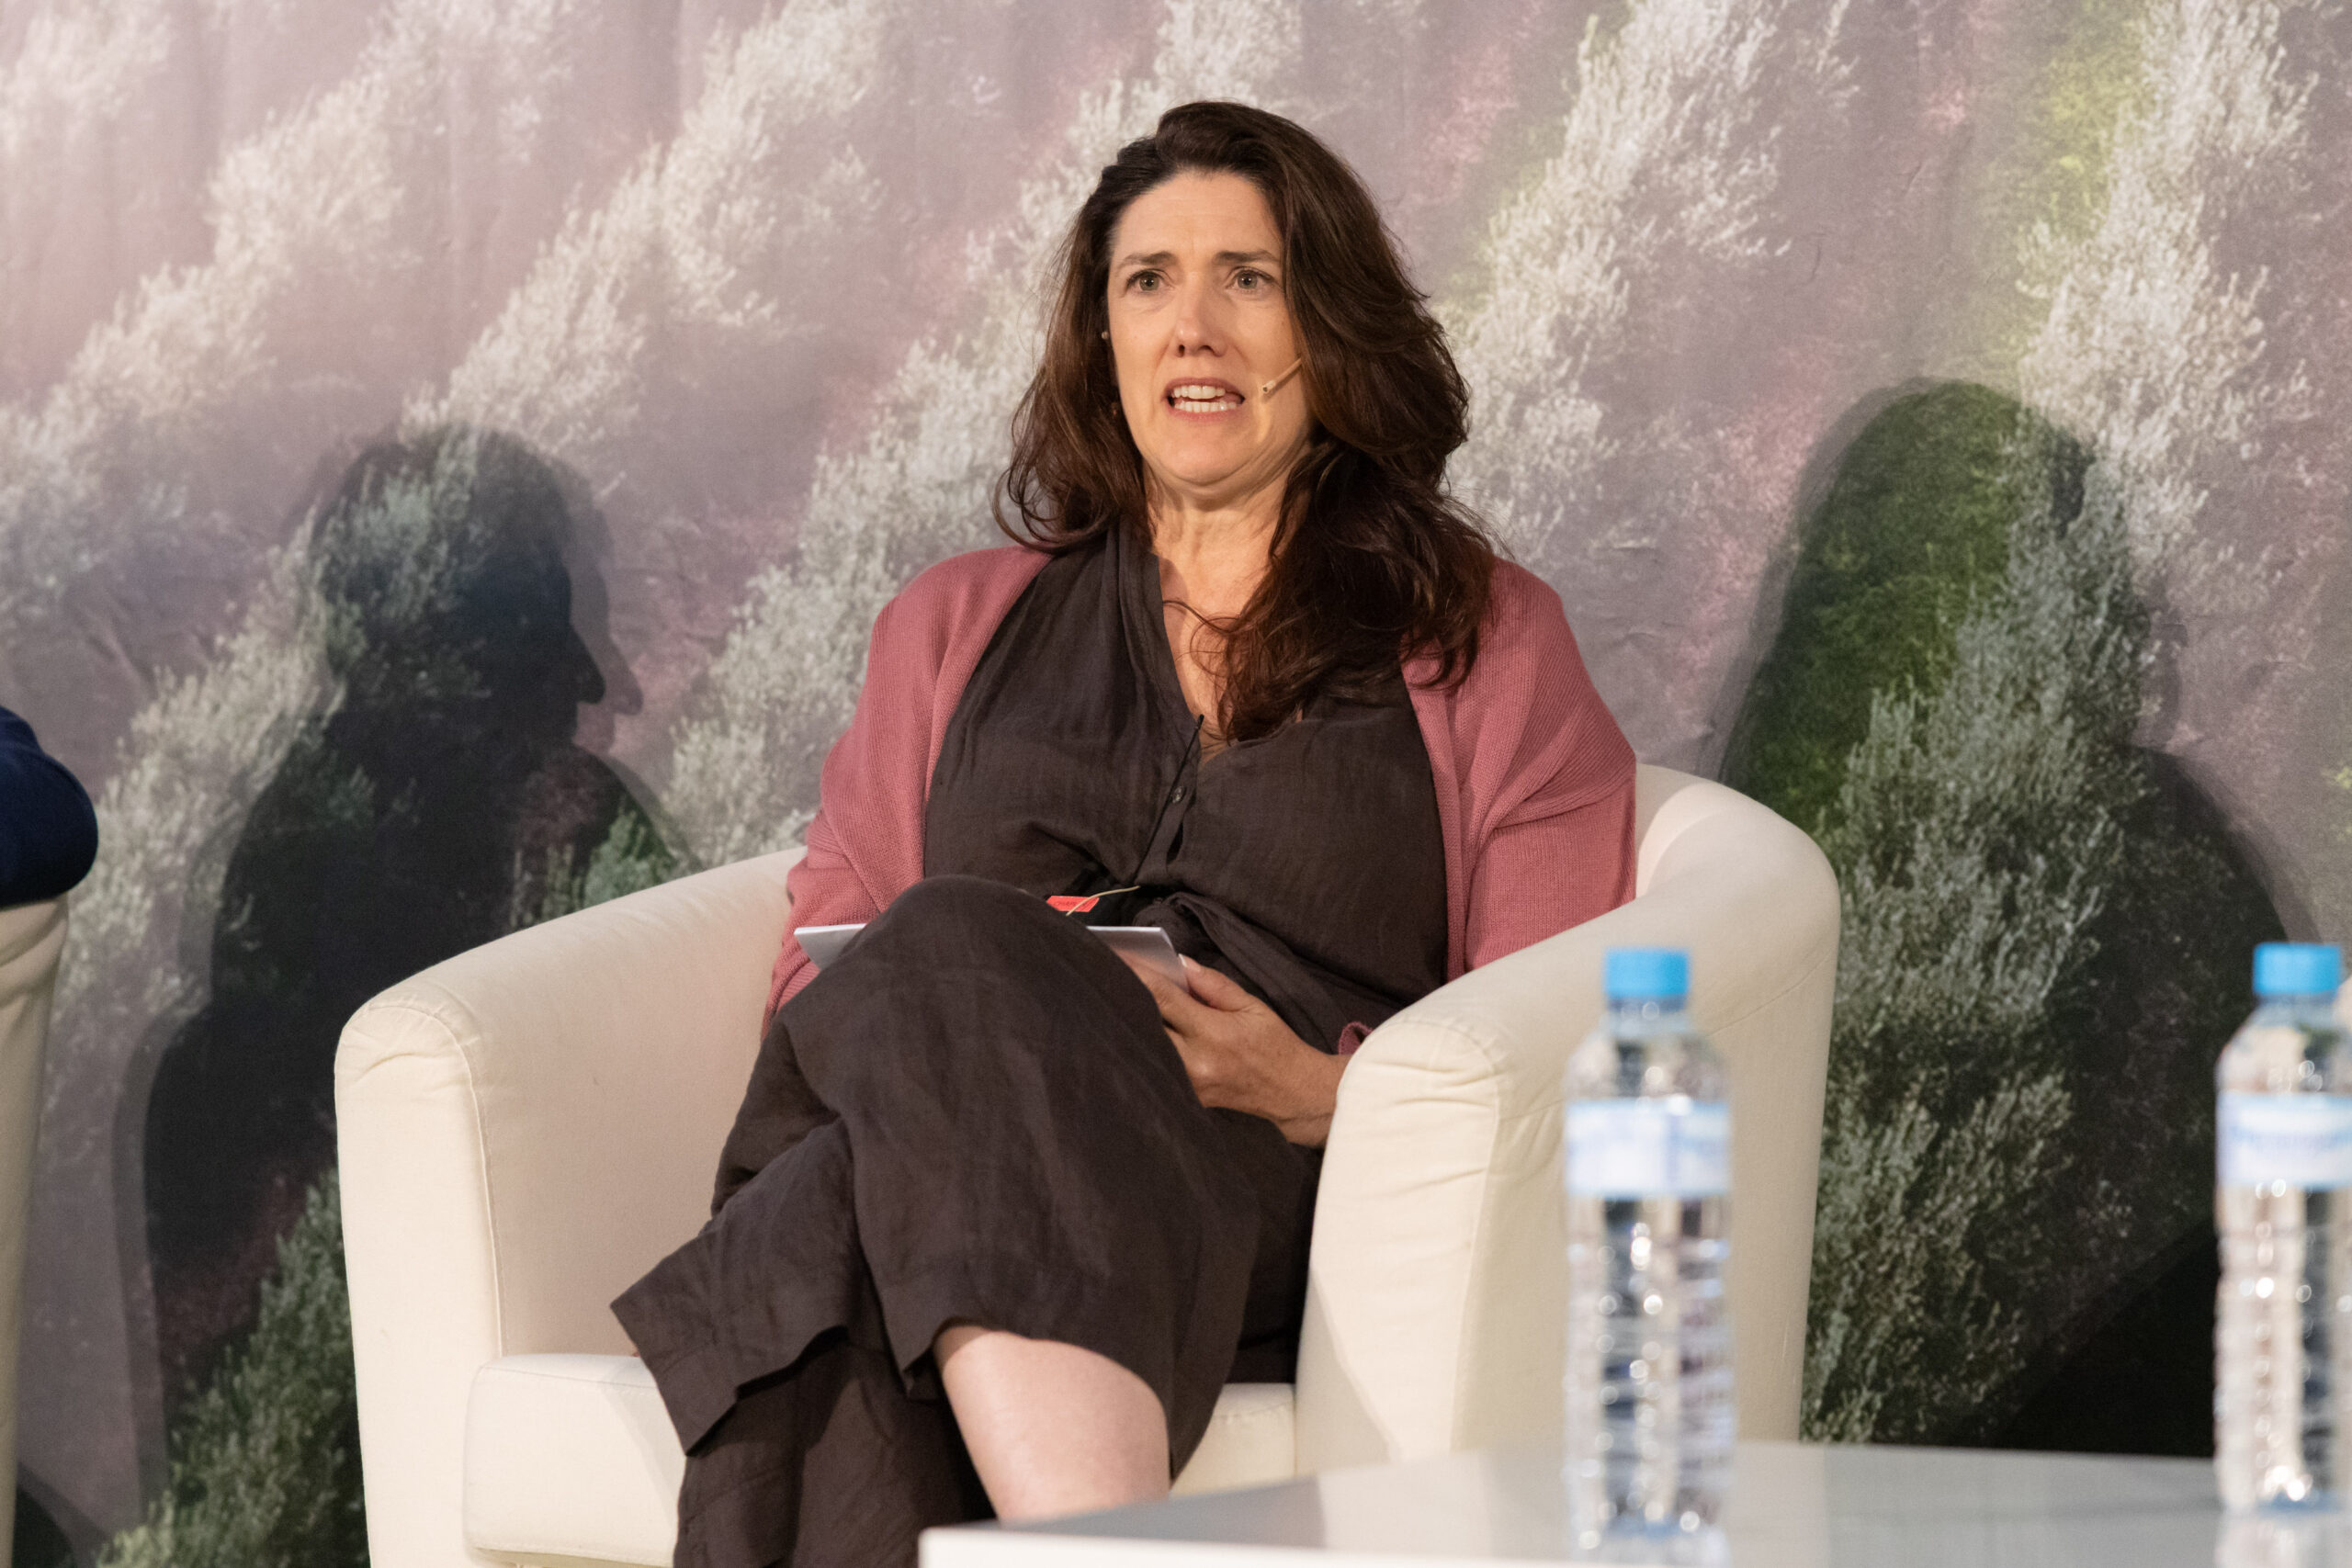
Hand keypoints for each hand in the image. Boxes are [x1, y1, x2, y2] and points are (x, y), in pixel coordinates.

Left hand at [1118, 954, 1345, 1146]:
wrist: (1291, 1093)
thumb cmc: (1274, 1045)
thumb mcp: (1252, 1007)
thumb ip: (1213, 985)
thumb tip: (1180, 964)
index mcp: (1214, 1034)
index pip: (1164, 1000)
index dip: (1138, 977)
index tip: (1117, 959)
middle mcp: (1196, 1062)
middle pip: (1146, 1026)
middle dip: (1125, 1000)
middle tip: (1103, 978)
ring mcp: (1188, 1084)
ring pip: (1146, 1049)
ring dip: (1130, 1024)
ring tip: (1112, 1001)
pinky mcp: (1187, 1097)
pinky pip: (1158, 1067)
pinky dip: (1145, 1046)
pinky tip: (1135, 1031)